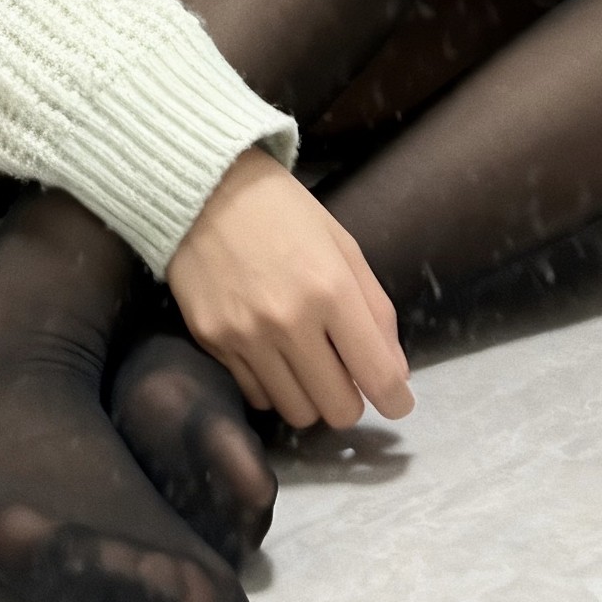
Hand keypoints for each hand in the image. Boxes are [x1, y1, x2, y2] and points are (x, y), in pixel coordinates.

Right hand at [166, 146, 415, 430]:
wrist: (204, 189)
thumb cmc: (283, 211)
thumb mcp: (343, 246)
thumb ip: (377, 310)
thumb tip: (396, 373)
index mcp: (330, 290)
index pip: (379, 376)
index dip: (396, 400)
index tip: (396, 400)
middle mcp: (289, 321)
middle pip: (338, 410)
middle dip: (351, 400)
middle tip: (345, 376)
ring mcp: (245, 335)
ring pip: (296, 413)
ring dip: (311, 396)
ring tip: (306, 364)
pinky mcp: (211, 340)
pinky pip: (255, 394)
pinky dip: (272, 386)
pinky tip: (271, 354)